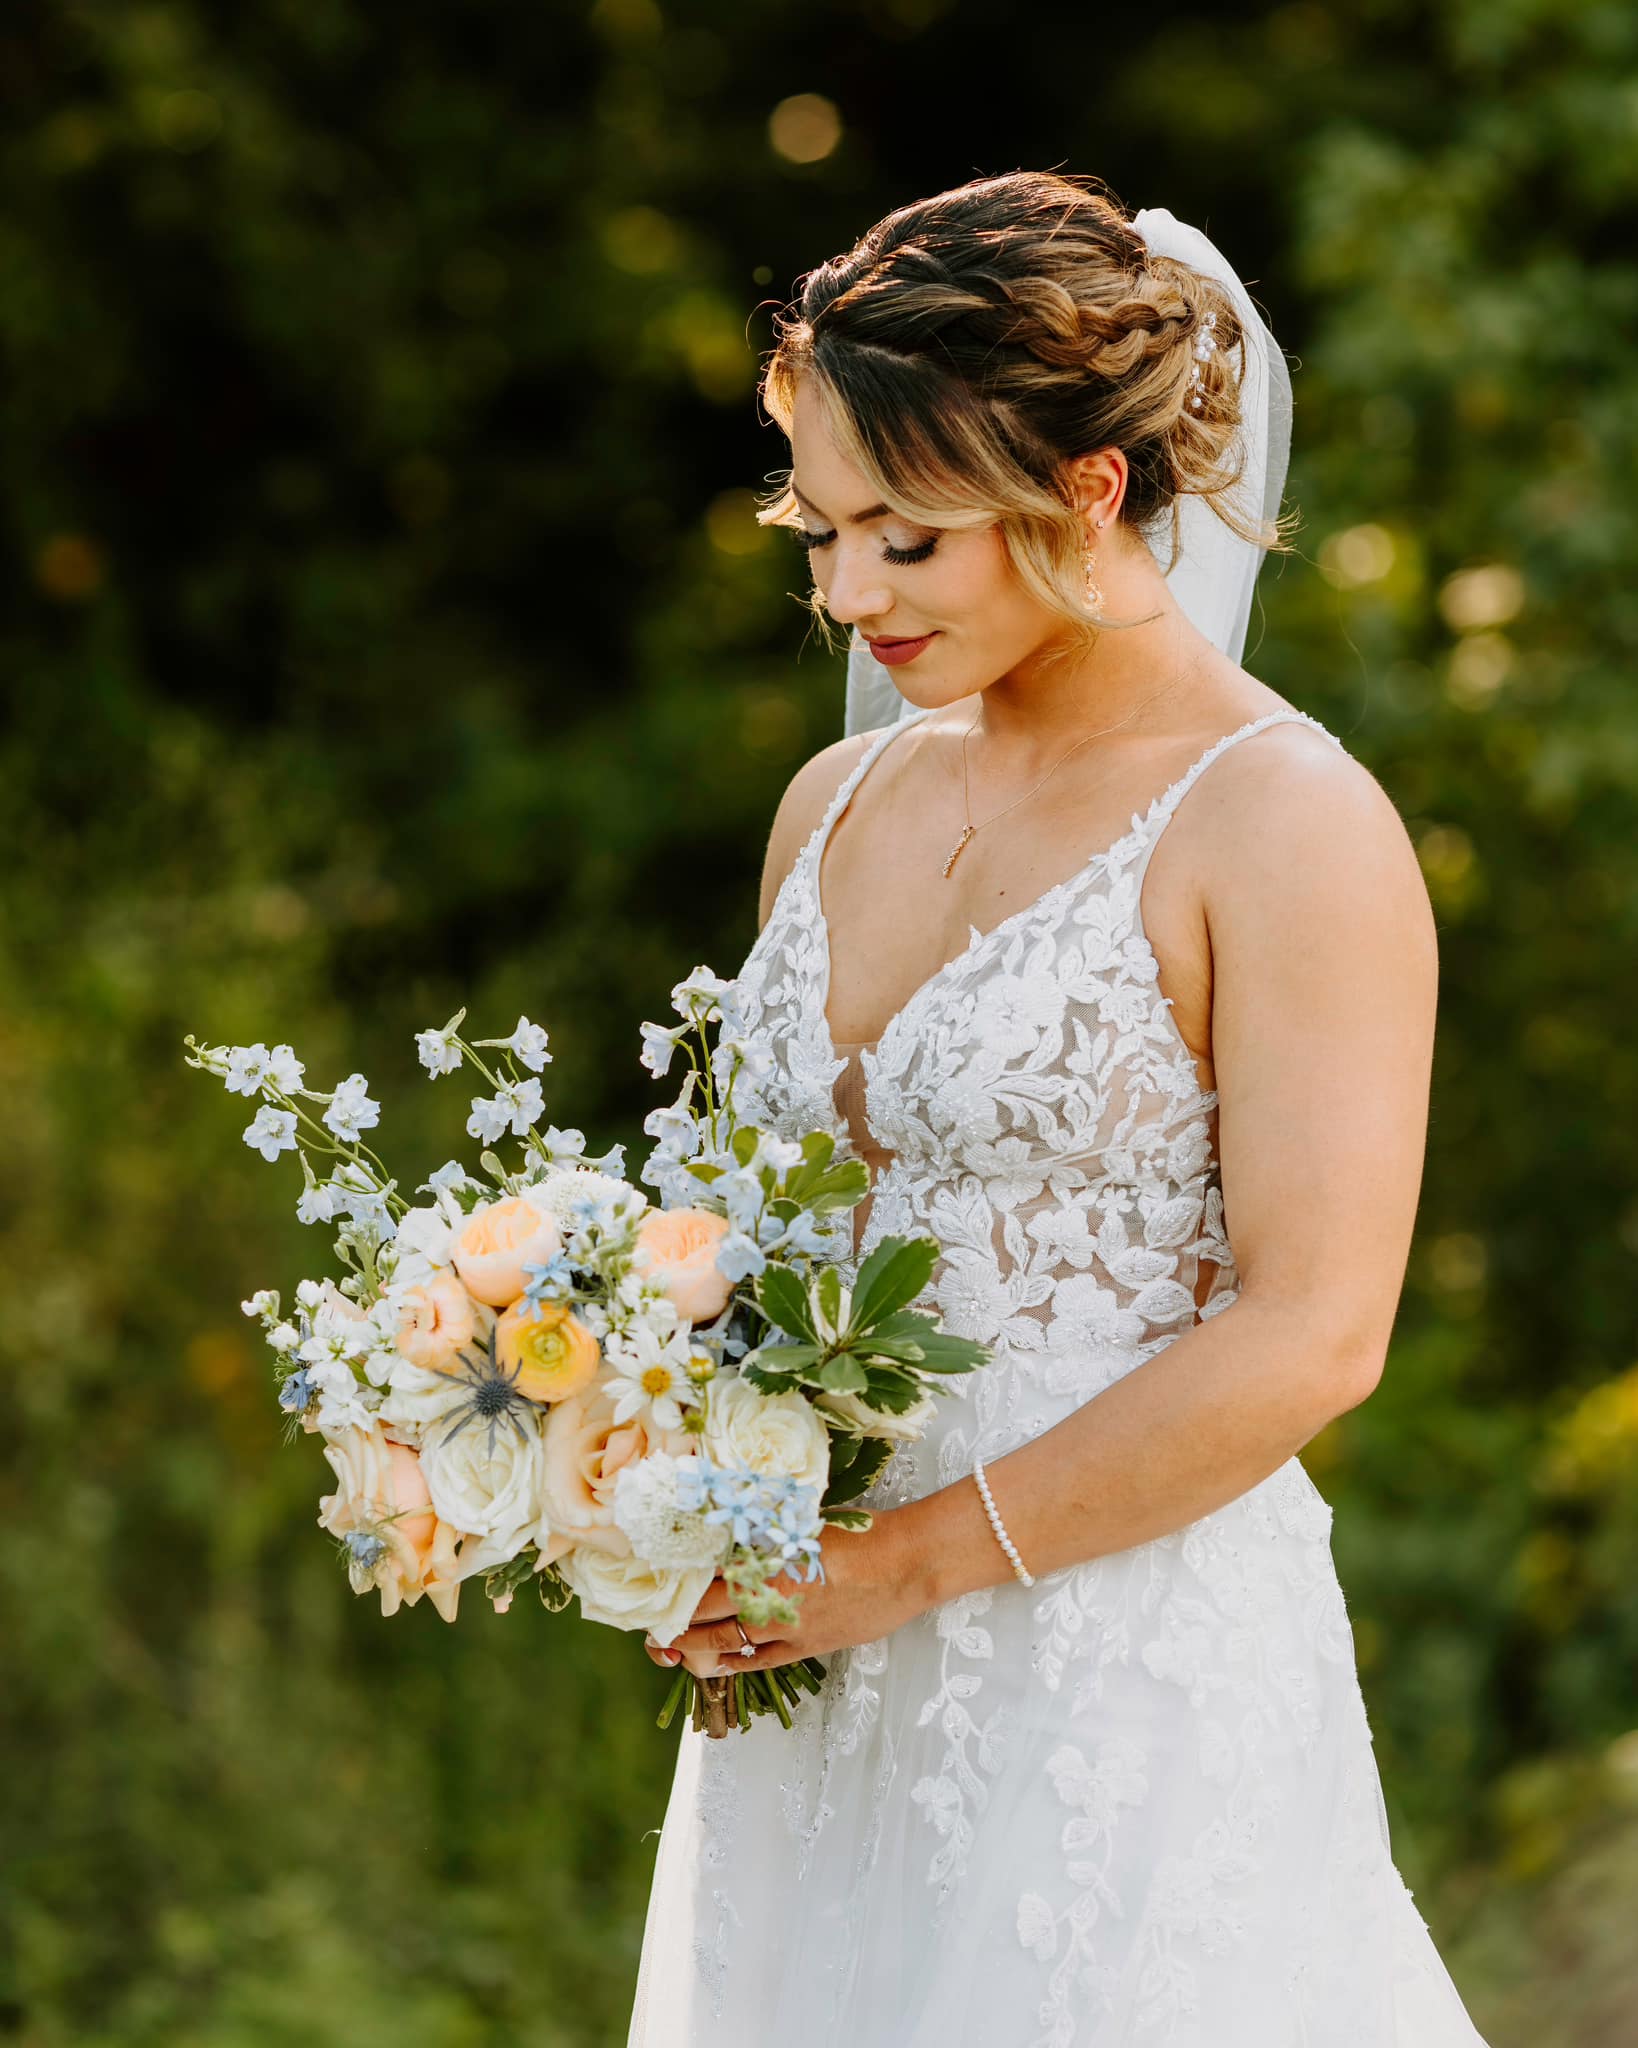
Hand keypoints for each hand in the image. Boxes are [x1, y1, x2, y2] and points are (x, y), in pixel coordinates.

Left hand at [642, 1508, 923, 1679]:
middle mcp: (766, 1598)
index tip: (652, 1588)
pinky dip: (731, 1665)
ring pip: (723, 1644)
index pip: (702, 1580)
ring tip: (667, 1648)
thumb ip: (767, 1534)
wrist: (903, 1565)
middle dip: (672, 1622)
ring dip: (691, 1647)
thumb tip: (735, 1531)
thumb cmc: (859, 1535)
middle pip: (703, 1615)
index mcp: (762, 1562)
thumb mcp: (804, 1525)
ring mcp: (784, 1629)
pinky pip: (757, 1662)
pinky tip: (712, 1666)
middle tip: (648, 1625)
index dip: (673, 1588)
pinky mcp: (805, 1648)